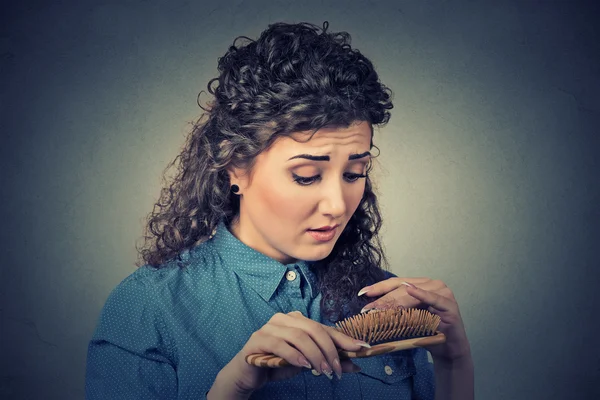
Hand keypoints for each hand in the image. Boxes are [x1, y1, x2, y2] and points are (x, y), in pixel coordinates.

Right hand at [211, 311, 366, 397]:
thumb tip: (356, 365)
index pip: (324, 328)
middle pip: (313, 329)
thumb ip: (327, 361)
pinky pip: (279, 344)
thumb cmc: (277, 365)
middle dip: (330, 350)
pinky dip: (294, 355)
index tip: (361, 349)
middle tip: (337, 370)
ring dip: (315, 355)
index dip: (343, 338)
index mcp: (297, 320)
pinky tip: (304, 366)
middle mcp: (284, 319)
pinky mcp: (258, 339)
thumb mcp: (306, 364)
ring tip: (324, 371)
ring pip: (299, 336)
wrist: (247, 374)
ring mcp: (269, 327)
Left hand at [357, 277, 471, 362]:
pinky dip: (421, 294)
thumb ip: (395, 310)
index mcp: (421, 284)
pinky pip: (433, 298)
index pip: (396, 283)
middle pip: (402, 289)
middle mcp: (432, 284)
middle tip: (368, 310)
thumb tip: (368, 310)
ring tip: (380, 309)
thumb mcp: (407, 319)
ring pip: (413, 295)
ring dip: (395, 302)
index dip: (379, 288)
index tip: (363, 293)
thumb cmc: (427, 333)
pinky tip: (410, 289)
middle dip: (383, 300)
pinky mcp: (450, 305)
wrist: (448, 350)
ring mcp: (442, 292)